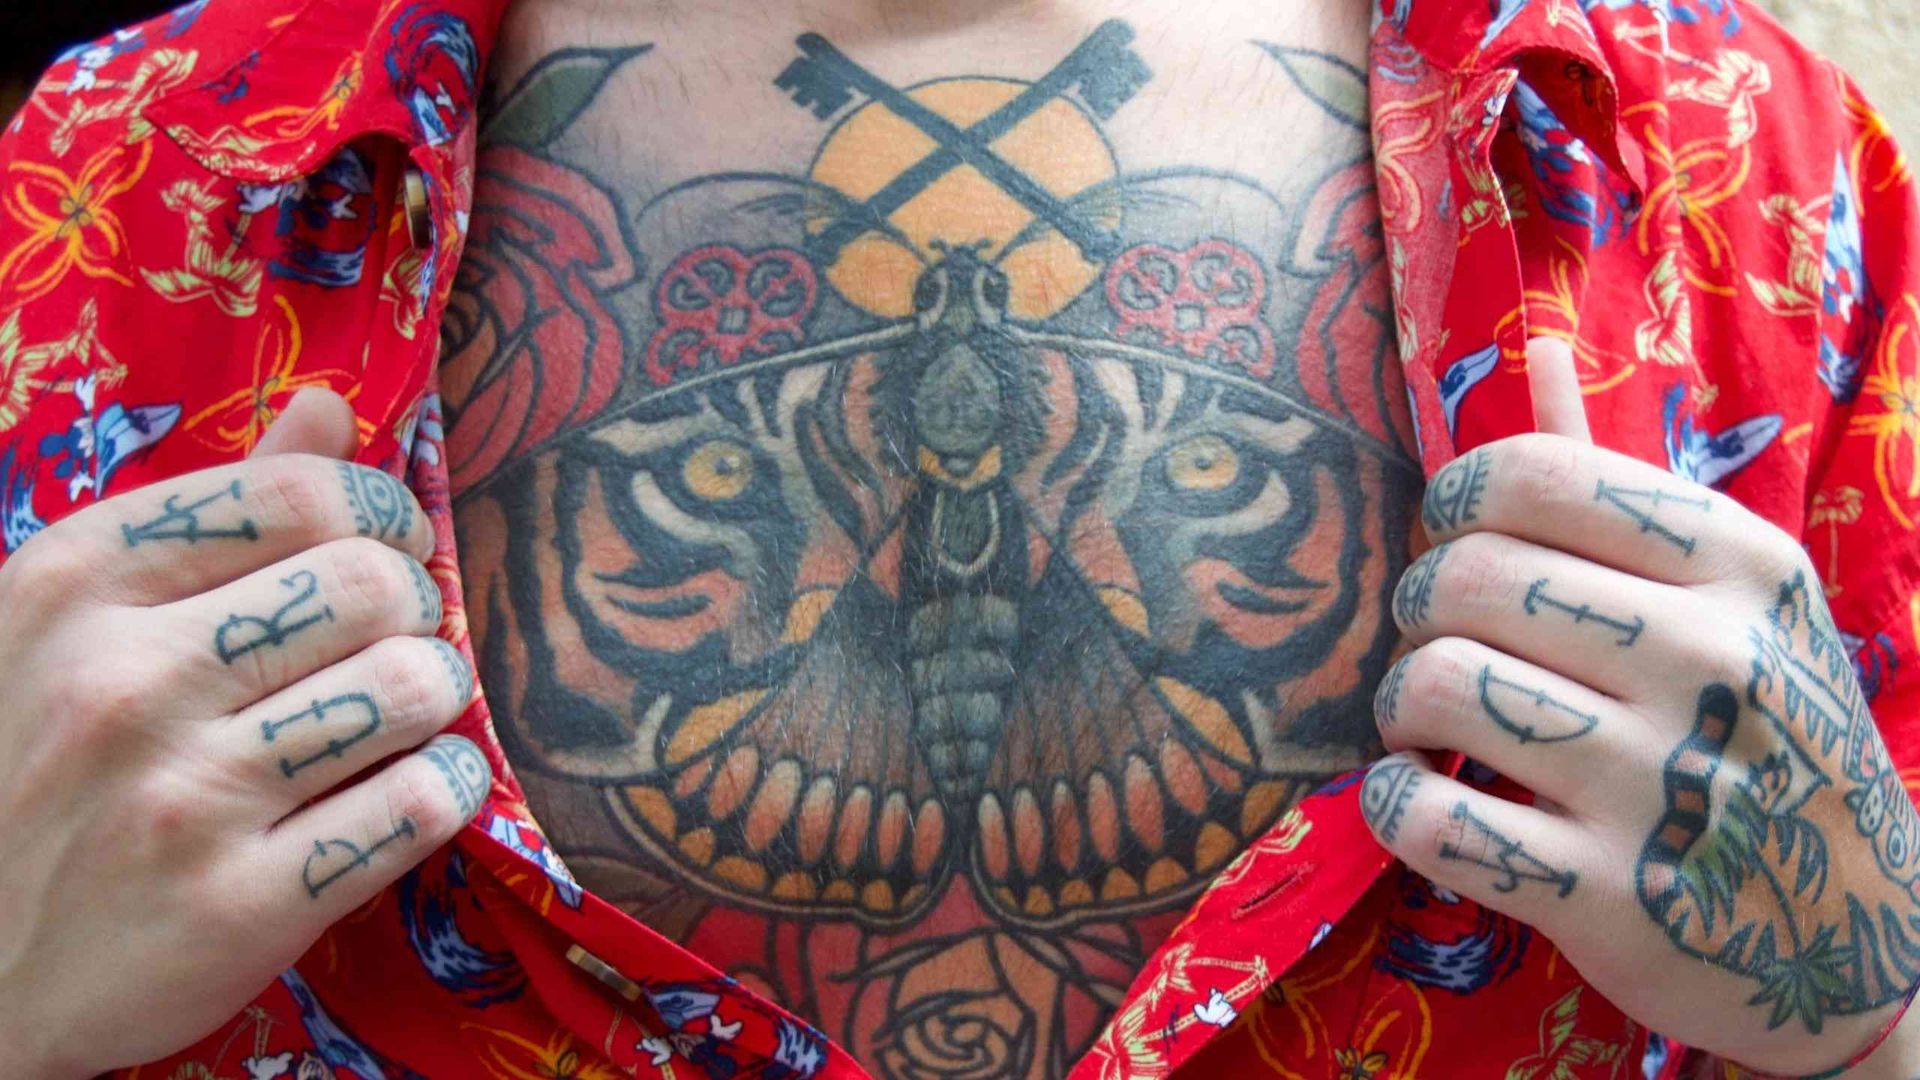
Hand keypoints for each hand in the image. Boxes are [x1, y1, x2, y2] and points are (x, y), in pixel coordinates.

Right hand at [0, 390, 490, 1076]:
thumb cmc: (28, 763)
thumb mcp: (73, 618)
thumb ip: (215, 511)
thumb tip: (334, 409)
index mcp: (76, 584)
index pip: (303, 494)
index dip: (381, 512)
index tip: (386, 546)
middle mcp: (123, 683)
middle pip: (373, 585)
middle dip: (415, 605)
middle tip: (397, 638)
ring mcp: (181, 800)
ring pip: (412, 688)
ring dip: (437, 696)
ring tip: (405, 711)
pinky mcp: (240, 907)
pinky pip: (421, 805)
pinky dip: (446, 786)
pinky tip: (415, 785)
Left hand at [1363, 340, 1919, 1074]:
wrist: (1856, 939)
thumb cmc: (1766, 736)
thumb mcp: (1731, 597)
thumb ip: (1616, 479)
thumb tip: (1533, 345)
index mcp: (1739, 568)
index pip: (1528, 473)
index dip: (1453, 504)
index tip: (1458, 546)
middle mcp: (1712, 664)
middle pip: (1462, 577)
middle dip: (1416, 609)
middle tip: (1439, 646)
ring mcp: (1664, 786)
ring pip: (1434, 685)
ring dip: (1397, 706)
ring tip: (1428, 725)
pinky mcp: (1608, 900)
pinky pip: (1424, 817)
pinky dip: (1392, 805)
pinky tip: (1422, 800)